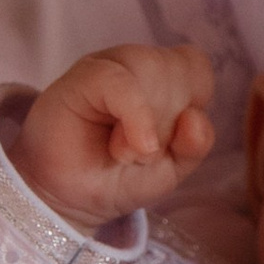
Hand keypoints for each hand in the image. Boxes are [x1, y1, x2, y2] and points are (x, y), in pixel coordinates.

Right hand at [11, 40, 214, 229]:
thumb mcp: (171, 168)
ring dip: (150, 123)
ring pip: (153, 69)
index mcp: (165, 78)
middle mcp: (138, 64)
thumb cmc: (118, 177)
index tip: (172, 138)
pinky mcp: (82, 77)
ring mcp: (109, 66)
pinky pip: (121, 82)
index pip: (196, 66)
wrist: (67, 199)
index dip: (194, 102)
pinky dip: (135, 116)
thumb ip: (195, 145)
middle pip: (179, 69)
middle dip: (169, 121)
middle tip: (141, 153)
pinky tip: (128, 147)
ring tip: (124, 153)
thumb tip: (195, 118)